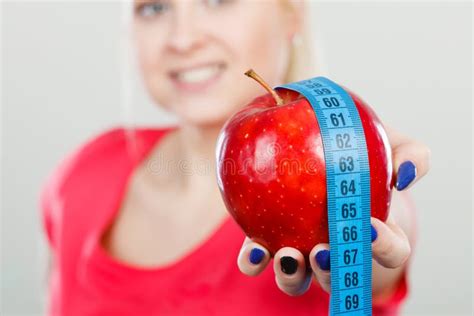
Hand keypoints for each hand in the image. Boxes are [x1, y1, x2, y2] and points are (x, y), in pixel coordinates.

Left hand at [237, 127, 429, 295]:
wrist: (313, 139)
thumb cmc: (358, 147)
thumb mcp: (387, 142)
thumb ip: (409, 154)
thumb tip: (406, 175)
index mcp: (371, 231)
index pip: (390, 250)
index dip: (385, 247)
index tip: (372, 226)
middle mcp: (334, 247)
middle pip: (337, 276)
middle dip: (330, 273)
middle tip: (321, 252)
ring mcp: (299, 247)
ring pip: (297, 279)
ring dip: (292, 276)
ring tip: (287, 256)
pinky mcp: (266, 238)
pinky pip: (258, 259)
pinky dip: (254, 261)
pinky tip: (253, 250)